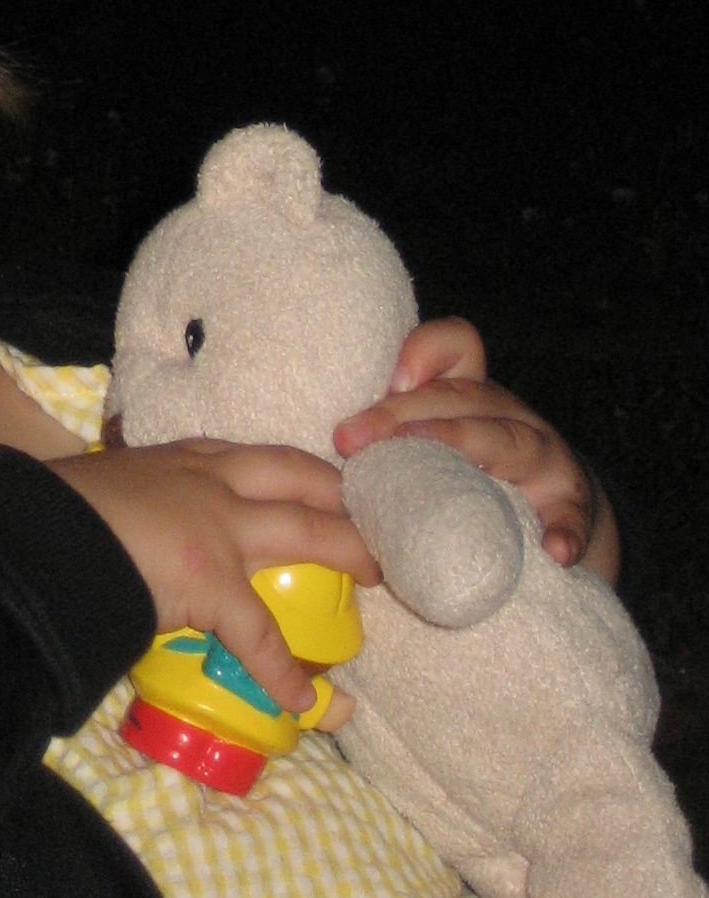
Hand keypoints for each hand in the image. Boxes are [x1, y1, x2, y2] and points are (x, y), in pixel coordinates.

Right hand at [52, 439, 378, 714]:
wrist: (35, 530)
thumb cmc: (58, 509)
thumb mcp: (107, 490)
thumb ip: (135, 506)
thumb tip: (133, 536)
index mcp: (183, 457)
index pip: (258, 456)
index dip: (304, 470)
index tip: (333, 482)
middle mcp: (209, 479)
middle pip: (300, 477)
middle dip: (345, 497)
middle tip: (382, 518)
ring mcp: (216, 525)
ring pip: (305, 533)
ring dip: (348, 555)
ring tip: (379, 578)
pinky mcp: (212, 581)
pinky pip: (261, 635)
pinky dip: (285, 671)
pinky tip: (305, 699)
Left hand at [332, 319, 618, 579]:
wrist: (562, 524)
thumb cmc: (477, 485)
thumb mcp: (436, 453)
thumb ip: (393, 445)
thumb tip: (322, 463)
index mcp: (470, 398)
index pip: (457, 347)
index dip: (423, 351)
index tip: (388, 379)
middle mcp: (508, 416)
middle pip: (460, 397)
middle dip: (400, 414)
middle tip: (348, 440)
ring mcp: (546, 459)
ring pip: (509, 440)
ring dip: (464, 447)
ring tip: (430, 472)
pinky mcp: (574, 509)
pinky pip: (573, 514)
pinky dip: (565, 529)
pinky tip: (554, 549)